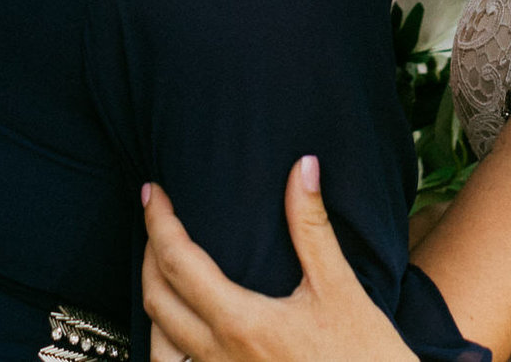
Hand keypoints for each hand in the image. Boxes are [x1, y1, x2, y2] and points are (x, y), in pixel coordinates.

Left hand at [140, 159, 415, 361]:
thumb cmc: (363, 355)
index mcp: (241, 323)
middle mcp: (218, 357)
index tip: (154, 192)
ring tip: (162, 270)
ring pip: (157, 344)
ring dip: (152, 302)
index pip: (178, 263)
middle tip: (156, 220)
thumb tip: (303, 167)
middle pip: (156, 300)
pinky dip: (167, 342)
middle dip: (147, 253)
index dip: (159, 222)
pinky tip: (183, 324)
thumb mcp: (340, 287)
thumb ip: (312, 227)